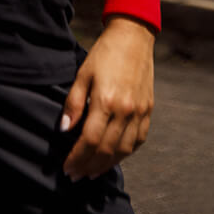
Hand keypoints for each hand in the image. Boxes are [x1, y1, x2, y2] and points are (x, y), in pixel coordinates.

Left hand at [61, 16, 154, 180]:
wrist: (133, 37)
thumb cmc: (104, 53)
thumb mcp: (83, 73)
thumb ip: (74, 103)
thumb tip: (64, 130)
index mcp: (106, 101)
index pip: (89, 140)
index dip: (77, 158)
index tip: (66, 168)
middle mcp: (126, 111)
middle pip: (106, 150)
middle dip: (88, 166)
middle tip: (75, 176)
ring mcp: (140, 112)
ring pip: (124, 150)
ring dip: (107, 165)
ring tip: (92, 172)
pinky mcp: (149, 110)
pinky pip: (138, 140)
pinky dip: (125, 153)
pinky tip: (114, 157)